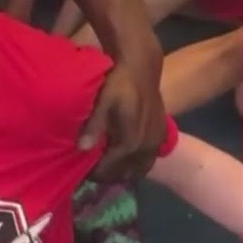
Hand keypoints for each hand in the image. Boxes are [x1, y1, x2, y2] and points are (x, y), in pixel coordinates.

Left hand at [82, 57, 167, 183]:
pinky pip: (148, 161)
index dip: (93, 174)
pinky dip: (134, 164)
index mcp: (131, 142)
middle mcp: (146, 147)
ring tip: (106, 165)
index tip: (80, 172)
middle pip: (124, 174)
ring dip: (122, 171)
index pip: (109, 169)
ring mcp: (157, 143)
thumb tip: (81, 148)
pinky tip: (122, 157)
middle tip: (91, 169)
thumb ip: (94, 126)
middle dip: (107, 175)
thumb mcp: (103, 102)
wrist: (141, 68)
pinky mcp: (162, 137)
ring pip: (138, 170)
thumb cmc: (118, 83)